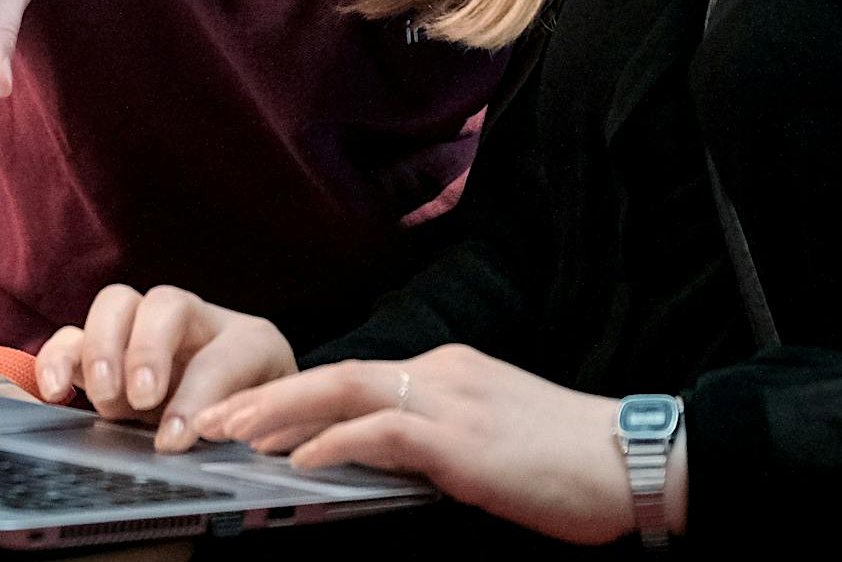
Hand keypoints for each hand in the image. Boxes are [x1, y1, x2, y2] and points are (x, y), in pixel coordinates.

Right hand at [33, 285, 296, 452]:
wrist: (243, 415)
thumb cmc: (255, 422)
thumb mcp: (261, 427)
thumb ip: (237, 427)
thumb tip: (191, 439)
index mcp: (249, 343)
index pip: (225, 355)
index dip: (197, 396)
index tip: (174, 440)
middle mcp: (196, 326)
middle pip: (166, 303)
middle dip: (147, 350)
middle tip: (139, 400)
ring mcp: (146, 335)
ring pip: (116, 304)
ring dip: (100, 349)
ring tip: (104, 399)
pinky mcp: (106, 356)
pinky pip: (70, 339)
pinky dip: (55, 360)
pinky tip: (52, 395)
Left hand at [198, 347, 637, 544]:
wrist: (631, 460)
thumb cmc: (568, 463)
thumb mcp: (491, 443)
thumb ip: (436, 444)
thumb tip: (379, 469)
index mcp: (449, 372)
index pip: (355, 378)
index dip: (294, 396)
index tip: (243, 416)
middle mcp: (443, 372)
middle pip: (338, 375)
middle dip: (268, 395)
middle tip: (210, 417)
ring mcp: (454, 399)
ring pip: (349, 391)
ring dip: (283, 412)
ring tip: (232, 433)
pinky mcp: (465, 438)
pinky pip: (386, 430)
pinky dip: (338, 441)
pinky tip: (302, 460)